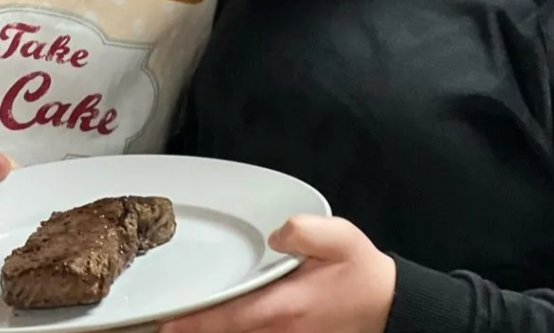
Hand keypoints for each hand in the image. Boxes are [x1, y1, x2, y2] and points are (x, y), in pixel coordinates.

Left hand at [160, 216, 394, 332]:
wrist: (388, 305)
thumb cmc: (361, 273)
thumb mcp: (338, 236)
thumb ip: (303, 230)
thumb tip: (275, 234)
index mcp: (284, 306)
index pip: (227, 318)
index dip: (193, 323)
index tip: (165, 325)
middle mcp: (281, 332)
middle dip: (196, 331)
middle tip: (165, 324)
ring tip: (185, 325)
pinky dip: (233, 332)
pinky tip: (221, 324)